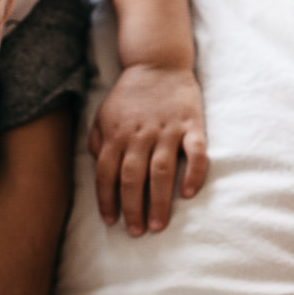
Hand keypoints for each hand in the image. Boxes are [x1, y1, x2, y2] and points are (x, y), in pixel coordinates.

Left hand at [89, 62, 208, 234]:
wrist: (158, 62)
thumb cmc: (130, 95)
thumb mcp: (104, 114)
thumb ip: (98, 141)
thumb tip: (97, 166)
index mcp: (116, 133)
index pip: (106, 173)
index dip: (107, 199)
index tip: (111, 221)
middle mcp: (140, 134)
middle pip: (132, 177)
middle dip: (132, 208)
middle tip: (136, 232)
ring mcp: (167, 130)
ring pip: (161, 171)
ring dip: (158, 200)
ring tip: (157, 225)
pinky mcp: (192, 125)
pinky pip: (196, 152)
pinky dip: (194, 172)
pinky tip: (189, 192)